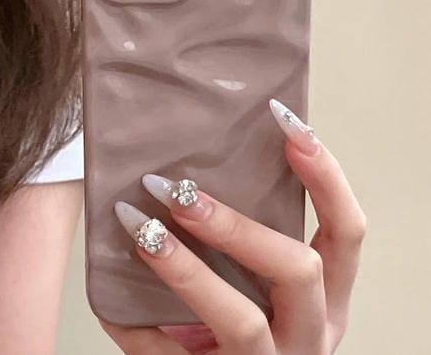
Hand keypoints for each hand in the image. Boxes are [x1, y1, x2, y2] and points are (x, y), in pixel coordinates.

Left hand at [102, 100, 365, 353]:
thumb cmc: (241, 324)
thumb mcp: (263, 282)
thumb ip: (248, 236)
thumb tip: (192, 167)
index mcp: (326, 297)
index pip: (346, 231)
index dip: (324, 175)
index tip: (284, 123)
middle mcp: (310, 333)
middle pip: (301, 270)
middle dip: (237, 225)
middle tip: (179, 190)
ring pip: (242, 319)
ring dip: (185, 268)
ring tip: (142, 229)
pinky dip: (138, 325)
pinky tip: (111, 300)